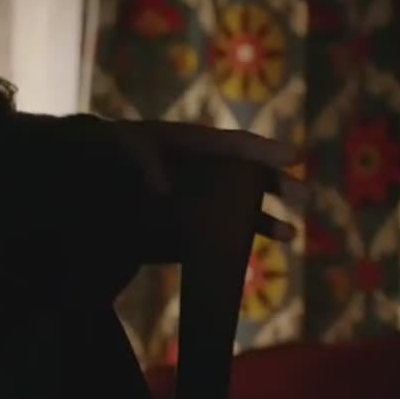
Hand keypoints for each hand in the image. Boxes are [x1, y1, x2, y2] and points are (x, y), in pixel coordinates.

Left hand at [111, 120, 308, 241]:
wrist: (96, 173)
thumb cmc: (116, 148)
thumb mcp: (127, 145)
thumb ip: (145, 163)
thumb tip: (163, 190)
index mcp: (196, 143)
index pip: (236, 144)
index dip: (264, 149)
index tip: (294, 156)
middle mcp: (206, 169)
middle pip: (248, 176)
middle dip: (276, 186)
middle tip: (303, 196)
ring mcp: (200, 197)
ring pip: (239, 209)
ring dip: (265, 221)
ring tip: (290, 234)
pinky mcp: (188, 222)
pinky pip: (217, 233)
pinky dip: (233, 244)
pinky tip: (248, 255)